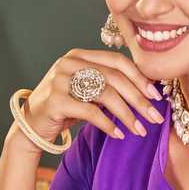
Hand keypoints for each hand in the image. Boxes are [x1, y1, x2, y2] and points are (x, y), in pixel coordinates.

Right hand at [20, 49, 164, 145]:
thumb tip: (147, 93)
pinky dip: (108, 124)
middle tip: (155, 117)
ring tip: (140, 130)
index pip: (117, 61)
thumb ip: (109, 86)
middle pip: (114, 78)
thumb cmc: (65, 109)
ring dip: (127, 114)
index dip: (139, 78)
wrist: (31, 125)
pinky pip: (90, 111)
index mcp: (79, 55)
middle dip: (138, 99)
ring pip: (104, 94)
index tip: (157, 97)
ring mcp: (60, 80)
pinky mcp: (55, 100)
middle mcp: (69, 63)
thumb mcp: (87, 92)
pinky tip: (118, 134)